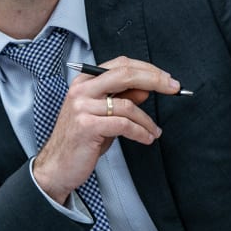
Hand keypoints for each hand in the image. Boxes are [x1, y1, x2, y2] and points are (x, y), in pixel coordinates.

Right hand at [33, 56, 182, 203]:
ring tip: (155, 131)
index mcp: (85, 82)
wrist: (57, 166)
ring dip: (147, 120)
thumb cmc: (82, 140)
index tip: (167, 79)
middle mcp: (81, 90)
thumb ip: (122, 99)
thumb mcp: (104, 116)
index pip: (121, 65)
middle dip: (155, 80)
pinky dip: (140, 132)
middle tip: (174, 88)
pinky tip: (147, 138)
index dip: (148, 69)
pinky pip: (124, 125)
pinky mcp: (87, 126)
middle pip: (125, 74)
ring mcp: (82, 107)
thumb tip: (147, 89)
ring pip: (128, 105)